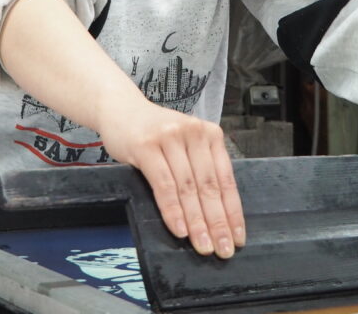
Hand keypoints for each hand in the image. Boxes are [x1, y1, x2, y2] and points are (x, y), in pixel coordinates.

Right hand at [97, 97, 244, 258]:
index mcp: (210, 134)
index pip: (226, 179)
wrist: (120, 108)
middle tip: (223, 249)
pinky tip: (180, 229)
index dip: (232, 212)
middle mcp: (194, 133)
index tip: (237, 237)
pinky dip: (173, 210)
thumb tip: (214, 216)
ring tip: (202, 245)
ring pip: (188, 187)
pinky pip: (164, 184)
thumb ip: (199, 169)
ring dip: (197, 221)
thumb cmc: (153, 132)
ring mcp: (170, 138)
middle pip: (209, 186)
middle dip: (217, 222)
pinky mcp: (146, 146)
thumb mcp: (184, 145)